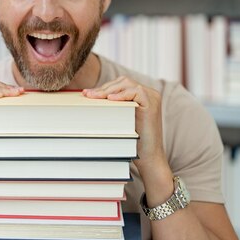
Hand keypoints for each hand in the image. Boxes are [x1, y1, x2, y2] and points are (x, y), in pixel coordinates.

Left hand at [83, 76, 173, 204]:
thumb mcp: (120, 120)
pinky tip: (110, 99)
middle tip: (88, 95)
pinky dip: (122, 94)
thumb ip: (112, 107)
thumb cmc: (133, 142)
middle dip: (103, 88)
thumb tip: (90, 98)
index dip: (103, 88)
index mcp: (141, 96)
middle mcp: (149, 93)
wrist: (148, 158)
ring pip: (127, 84)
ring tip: (95, 97)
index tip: (87, 94)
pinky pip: (136, 92)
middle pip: (122, 82)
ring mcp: (152, 97)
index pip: (120, 85)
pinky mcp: (152, 104)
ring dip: (109, 90)